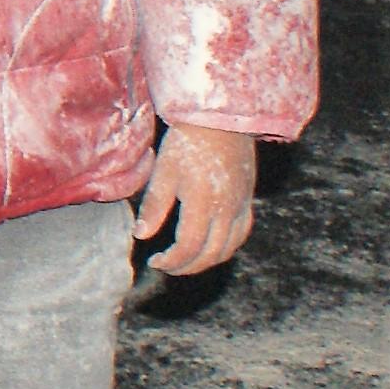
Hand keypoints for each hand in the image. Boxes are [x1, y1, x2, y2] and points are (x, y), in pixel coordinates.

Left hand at [136, 123, 256, 274]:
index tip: (154, 262)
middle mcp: (226, 210)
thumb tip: (141, 236)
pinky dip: (226, 247)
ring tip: (185, 261)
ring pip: (229, 247)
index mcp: (202, 204)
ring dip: (207, 261)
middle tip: (167, 266)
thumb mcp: (163, 173)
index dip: (171, 261)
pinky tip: (210, 246)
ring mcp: (241, 206)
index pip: (188, 247)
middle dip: (187, 267)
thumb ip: (154, 207)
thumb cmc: (186, 144)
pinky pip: (241, 233)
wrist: (221, 121)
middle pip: (211, 254)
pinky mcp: (248, 200)